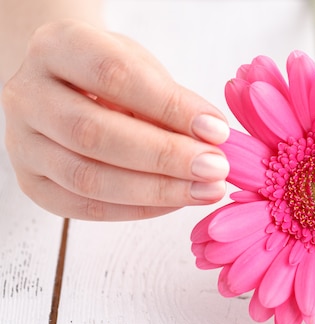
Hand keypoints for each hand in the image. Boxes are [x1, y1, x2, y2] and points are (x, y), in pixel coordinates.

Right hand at [1, 20, 229, 219]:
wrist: (64, 87)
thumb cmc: (110, 75)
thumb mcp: (140, 68)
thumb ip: (170, 100)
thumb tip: (212, 141)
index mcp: (56, 48)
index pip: (114, 76)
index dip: (171, 107)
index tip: (217, 131)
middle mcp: (27, 95)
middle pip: (95, 134)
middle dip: (165, 156)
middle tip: (215, 168)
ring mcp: (22, 144)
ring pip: (88, 179)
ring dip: (156, 191)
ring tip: (205, 191)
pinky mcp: (32, 183)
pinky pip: (85, 207)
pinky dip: (138, 209)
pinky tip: (176, 202)